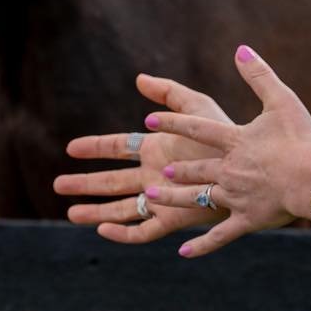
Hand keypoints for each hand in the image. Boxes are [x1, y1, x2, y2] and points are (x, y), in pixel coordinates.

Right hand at [53, 73, 232, 244]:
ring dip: (96, 211)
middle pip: (111, 181)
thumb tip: (139, 78)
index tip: (71, 148)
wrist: (252, 166)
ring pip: (121, 207)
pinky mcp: (174, 218)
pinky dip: (124, 233)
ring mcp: (162, 197)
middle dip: (85, 183)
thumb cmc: (227, 135)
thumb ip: (169, 93)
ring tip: (70, 213)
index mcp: (156, 148)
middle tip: (58, 184)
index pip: (118, 148)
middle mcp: (154, 174)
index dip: (94, 147)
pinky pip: (144, 230)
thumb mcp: (197, 107)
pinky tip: (104, 230)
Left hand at [142, 45, 310, 258]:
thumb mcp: (281, 100)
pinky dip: (202, 245)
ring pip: (198, 198)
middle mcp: (227, 169)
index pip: (197, 128)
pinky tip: (183, 252)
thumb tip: (240, 49)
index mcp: (233, 140)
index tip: (150, 120)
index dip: (173, 122)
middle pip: (193, 168)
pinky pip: (219, 235)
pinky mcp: (245, 220)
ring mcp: (234, 196)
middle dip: (174, 169)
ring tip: (152, 198)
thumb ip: (259, 75)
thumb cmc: (300, 139)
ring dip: (174, 198)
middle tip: (155, 171)